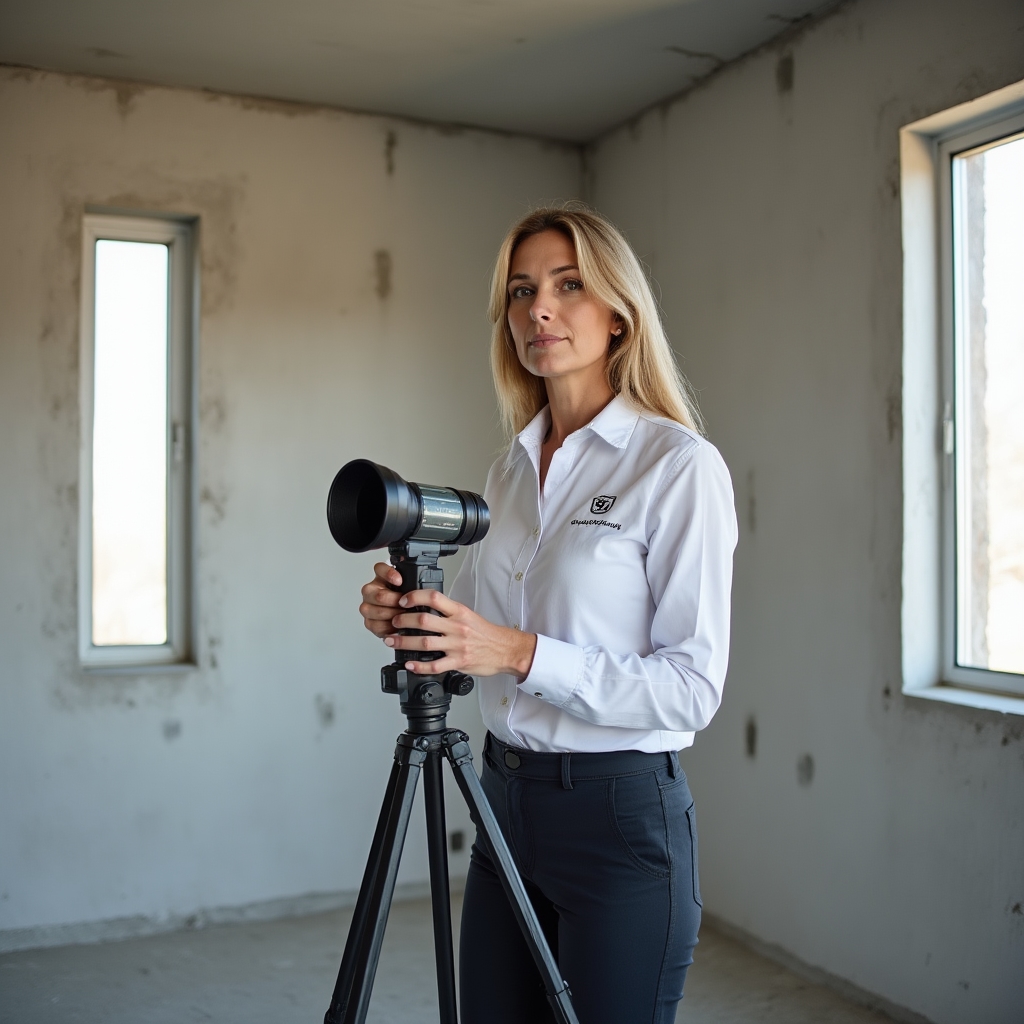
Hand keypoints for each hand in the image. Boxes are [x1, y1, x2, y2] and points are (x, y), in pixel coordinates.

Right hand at [358, 562, 404, 637]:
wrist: (402, 616)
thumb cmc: (405, 599)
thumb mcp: (410, 586)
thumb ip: (411, 579)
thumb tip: (416, 573)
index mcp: (380, 577)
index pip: (379, 568)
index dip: (389, 574)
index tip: (400, 581)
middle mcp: (370, 591)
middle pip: (379, 596)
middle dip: (396, 602)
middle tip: (407, 604)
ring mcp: (367, 607)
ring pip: (378, 612)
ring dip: (394, 615)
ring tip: (405, 616)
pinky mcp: (369, 622)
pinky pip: (378, 626)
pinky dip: (390, 627)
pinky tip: (399, 625)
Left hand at [385, 589, 536, 679]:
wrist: (505, 649)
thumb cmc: (487, 634)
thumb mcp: (468, 615)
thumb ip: (449, 613)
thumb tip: (427, 608)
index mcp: (459, 612)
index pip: (434, 598)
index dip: (415, 597)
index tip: (403, 601)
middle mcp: (457, 627)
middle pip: (423, 620)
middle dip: (402, 621)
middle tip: (393, 622)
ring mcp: (457, 645)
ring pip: (424, 642)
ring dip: (404, 642)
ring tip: (392, 641)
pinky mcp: (459, 662)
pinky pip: (435, 665)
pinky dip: (419, 666)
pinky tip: (409, 664)